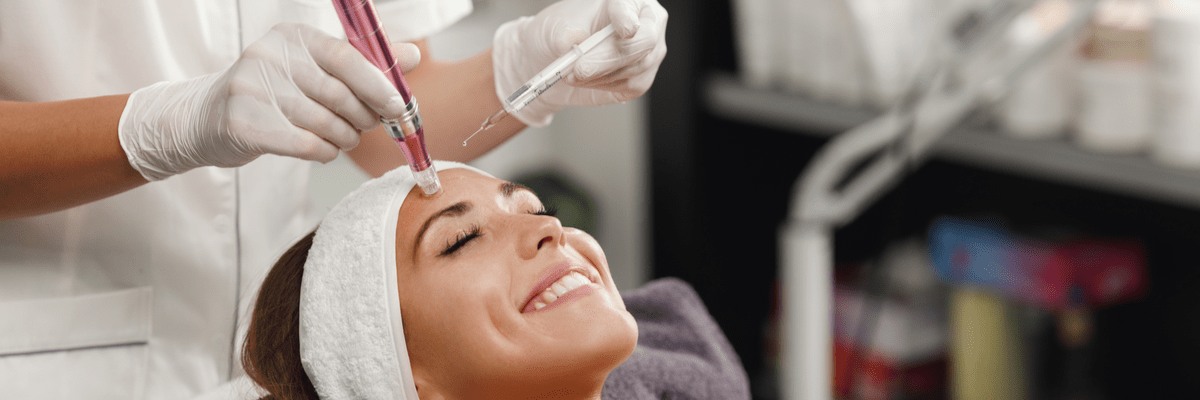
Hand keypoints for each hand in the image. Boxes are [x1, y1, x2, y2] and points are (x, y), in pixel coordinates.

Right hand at [118, 23, 419, 180]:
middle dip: (364, 117)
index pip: (346, 57)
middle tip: (368, 126)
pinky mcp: (244, 124)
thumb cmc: (272, 93)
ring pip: (325, 123)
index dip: (379, 84)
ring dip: (345, 138)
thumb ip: (361, 61)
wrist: (204, 118)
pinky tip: (323, 150)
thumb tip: (411, 56)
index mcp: (292, 36)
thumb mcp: (312, 67)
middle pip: (339, 94)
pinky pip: (306, 145)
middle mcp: (270, 56)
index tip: (399, 105)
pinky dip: (324, 152)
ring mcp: (253, 89)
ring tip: (343, 138)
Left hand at [492, 0, 667, 126]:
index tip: (624, 30)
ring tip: (573, 73)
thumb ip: (563, 32)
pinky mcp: (642, 79)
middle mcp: (646, 23)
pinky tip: (587, 80)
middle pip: (643, 41)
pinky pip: (629, 86)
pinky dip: (602, 86)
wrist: (555, 61)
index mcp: (627, 1)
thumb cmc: (562, 34)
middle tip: (580, 68)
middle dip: (608, 58)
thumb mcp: (555, 26)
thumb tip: (570, 40)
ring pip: (634, 68)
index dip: (627, 17)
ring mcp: (649, 53)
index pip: (630, 6)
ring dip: (598, 75)